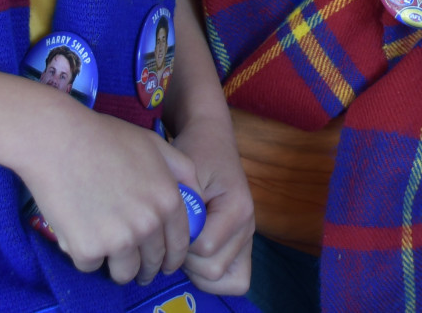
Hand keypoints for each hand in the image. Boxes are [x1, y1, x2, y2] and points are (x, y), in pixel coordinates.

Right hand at [16, 100, 199, 285]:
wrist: (58, 140)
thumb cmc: (105, 137)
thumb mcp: (155, 144)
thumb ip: (183, 170)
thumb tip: (197, 196)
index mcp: (168, 202)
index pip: (179, 246)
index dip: (171, 258)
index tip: (162, 262)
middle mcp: (148, 225)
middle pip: (151, 264)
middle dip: (145, 267)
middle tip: (134, 264)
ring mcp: (118, 240)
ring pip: (123, 273)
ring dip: (117, 266)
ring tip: (107, 250)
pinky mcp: (88, 249)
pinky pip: (90, 266)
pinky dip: (85, 254)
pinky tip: (79, 233)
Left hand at [172, 112, 254, 293]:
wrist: (211, 140)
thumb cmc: (196, 153)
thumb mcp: (186, 171)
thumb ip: (185, 207)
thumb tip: (179, 242)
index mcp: (238, 208)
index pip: (203, 247)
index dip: (180, 240)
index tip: (172, 219)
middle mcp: (248, 227)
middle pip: (211, 269)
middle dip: (185, 257)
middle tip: (176, 232)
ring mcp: (247, 238)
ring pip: (220, 279)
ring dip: (194, 267)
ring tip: (185, 242)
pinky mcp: (241, 246)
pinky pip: (234, 281)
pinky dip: (211, 278)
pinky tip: (196, 257)